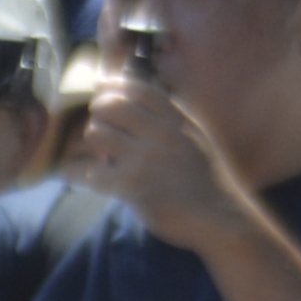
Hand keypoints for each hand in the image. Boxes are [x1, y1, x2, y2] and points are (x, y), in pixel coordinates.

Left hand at [69, 51, 282, 271]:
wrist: (219, 215)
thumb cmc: (204, 176)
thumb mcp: (195, 136)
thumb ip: (170, 116)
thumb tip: (139, 93)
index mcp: (177, 120)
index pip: (138, 89)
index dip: (113, 86)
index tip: (100, 87)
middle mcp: (161, 134)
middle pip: (109, 106)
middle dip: (98, 116)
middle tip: (100, 130)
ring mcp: (145, 159)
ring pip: (95, 134)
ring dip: (89, 146)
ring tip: (100, 157)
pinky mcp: (131, 186)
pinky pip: (88, 172)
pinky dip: (81, 175)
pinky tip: (91, 178)